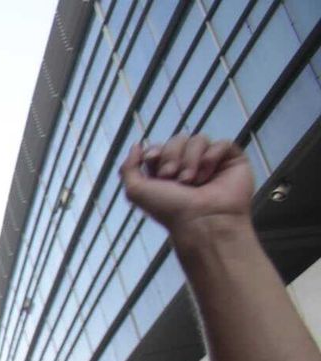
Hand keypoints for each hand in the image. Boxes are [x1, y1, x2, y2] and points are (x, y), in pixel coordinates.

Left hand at [121, 135, 252, 235]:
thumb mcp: (136, 191)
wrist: (201, 221)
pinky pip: (222, 143)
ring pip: (198, 139)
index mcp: (167, 173)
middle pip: (178, 140)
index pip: (160, 147)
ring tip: (191, 181)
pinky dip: (212, 156)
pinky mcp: (232, 161)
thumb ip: (127, 168)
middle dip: (171, 156)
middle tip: (173, 178)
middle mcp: (189, 166)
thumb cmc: (170, 210)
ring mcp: (211, 163)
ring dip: (190, 159)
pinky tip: (208, 176)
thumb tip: (136, 145)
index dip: (156, 150)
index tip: (152, 160)